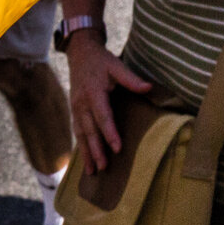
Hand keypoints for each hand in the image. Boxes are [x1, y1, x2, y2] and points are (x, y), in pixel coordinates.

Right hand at [66, 34, 153, 172]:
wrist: (80, 54)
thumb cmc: (101, 61)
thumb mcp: (116, 65)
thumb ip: (131, 79)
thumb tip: (148, 87)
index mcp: (93, 92)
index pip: (102, 116)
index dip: (109, 133)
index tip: (117, 148)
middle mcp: (81, 103)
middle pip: (89, 130)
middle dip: (96, 149)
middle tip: (104, 167)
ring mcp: (76, 108)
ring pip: (81, 134)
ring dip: (86, 153)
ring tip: (93, 170)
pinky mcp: (75, 111)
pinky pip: (78, 131)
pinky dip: (81, 146)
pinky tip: (86, 160)